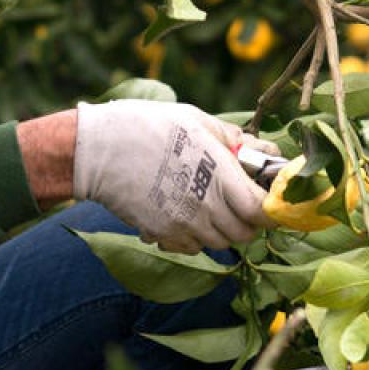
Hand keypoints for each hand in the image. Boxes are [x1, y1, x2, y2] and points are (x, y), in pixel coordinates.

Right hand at [72, 100, 278, 253]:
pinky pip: (193, 248)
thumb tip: (267, 152)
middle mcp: (205, 205)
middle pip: (244, 233)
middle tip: (238, 201)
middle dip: (247, 220)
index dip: (270, 210)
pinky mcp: (163, 234)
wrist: (98, 150)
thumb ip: (234, 140)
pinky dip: (195, 237)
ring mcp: (183, 224)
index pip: (261, 210)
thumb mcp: (197, 121)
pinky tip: (184, 214)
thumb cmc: (149, 126)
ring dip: (221, 229)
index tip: (269, 201)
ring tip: (207, 204)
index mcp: (219, 173)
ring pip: (220, 243)